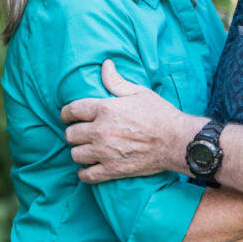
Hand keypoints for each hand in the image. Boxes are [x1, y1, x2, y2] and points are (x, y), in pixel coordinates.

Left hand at [60, 60, 203, 183]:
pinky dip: (85, 172)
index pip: (72, 110)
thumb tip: (105, 65)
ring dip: (80, 151)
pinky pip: (87, 175)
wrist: (177, 141)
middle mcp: (101, 131)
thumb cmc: (160, 114)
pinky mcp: (112, 170)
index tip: (67, 116)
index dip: (65, 113)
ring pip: (75, 155)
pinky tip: (90, 167)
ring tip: (87, 149)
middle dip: (74, 132)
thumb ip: (117, 81)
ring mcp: (105, 152)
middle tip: (81, 133)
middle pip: (70, 134)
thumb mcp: (139, 92)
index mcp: (105, 109)